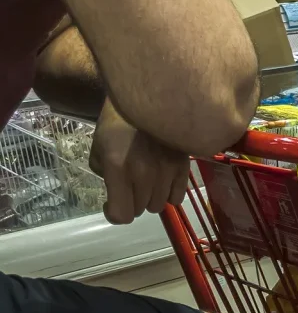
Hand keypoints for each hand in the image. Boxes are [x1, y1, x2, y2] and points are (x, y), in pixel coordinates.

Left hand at [89, 102, 190, 223]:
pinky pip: (178, 196)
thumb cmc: (117, 122)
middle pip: (140, 210)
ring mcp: (167, 171)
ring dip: (150, 197)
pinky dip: (169, 193)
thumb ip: (105, 174)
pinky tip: (163, 180)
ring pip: (159, 205)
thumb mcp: (99, 148)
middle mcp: (144, 173)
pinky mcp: (183, 167)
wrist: (150, 98)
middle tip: (128, 186)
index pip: (121, 214)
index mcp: (118, 167)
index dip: (113, 213)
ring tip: (146, 182)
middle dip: (131, 201)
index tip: (110, 203)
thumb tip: (117, 191)